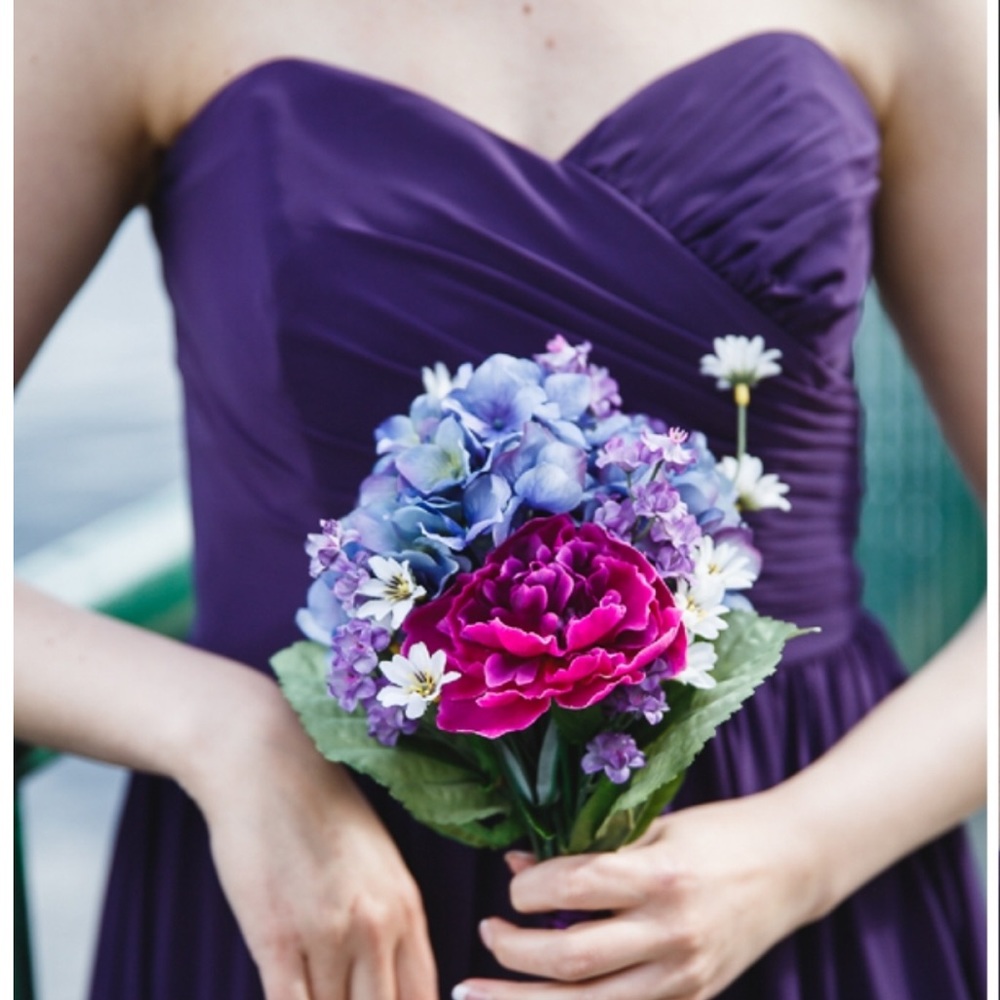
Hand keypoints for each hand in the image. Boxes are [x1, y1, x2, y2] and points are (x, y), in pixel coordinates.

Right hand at [184, 685, 438, 999]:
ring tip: (316, 996)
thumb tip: (385, 972)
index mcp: (406, 906)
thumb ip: (387, 917)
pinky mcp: (275, 939)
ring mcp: (327, 935)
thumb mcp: (375, 859)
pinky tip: (290, 997)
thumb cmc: (320, 804)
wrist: (266, 761)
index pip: (422, 997)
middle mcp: (377, 926)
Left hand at [454, 793, 820, 999]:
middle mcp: (672, 934)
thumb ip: (590, 847)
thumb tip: (518, 864)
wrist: (791, 866)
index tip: (512, 885)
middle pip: (571, 961)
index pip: (576, 887)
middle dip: (512, 953)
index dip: (529, 889)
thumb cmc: (718, 834)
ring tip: (477, 989)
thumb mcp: (654, 824)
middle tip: (484, 932)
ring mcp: (683, 976)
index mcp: (663, 876)